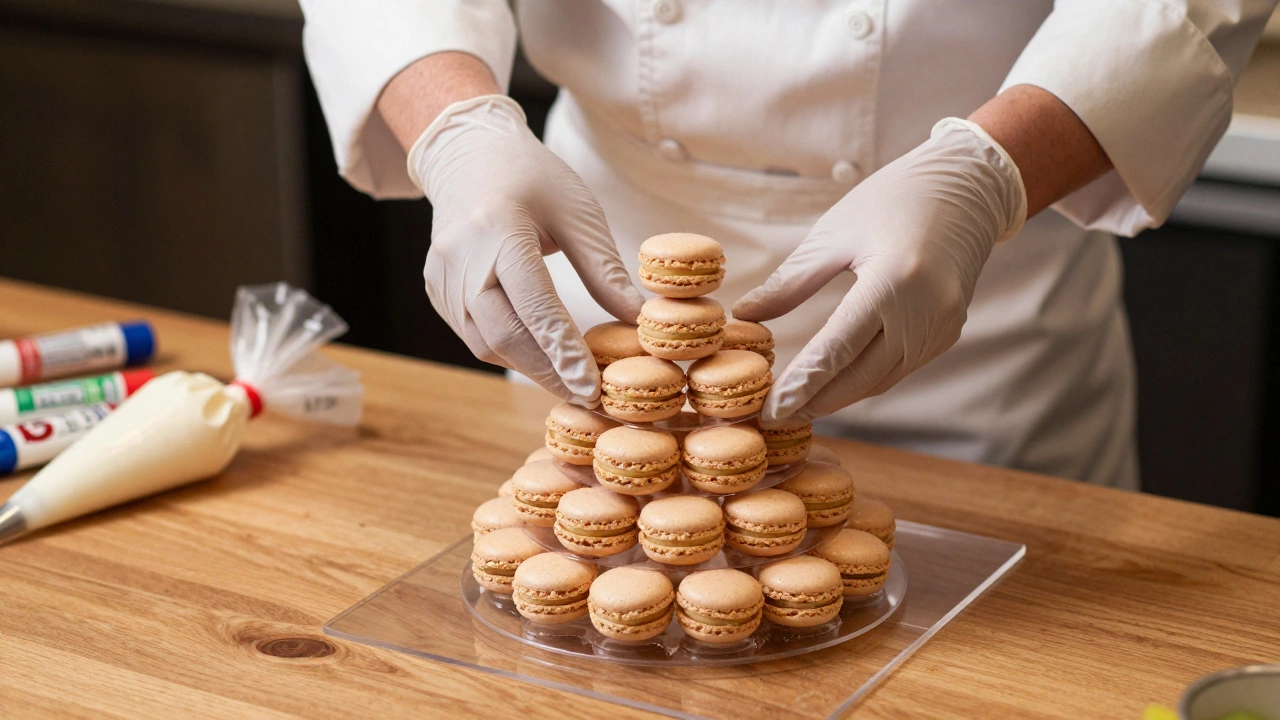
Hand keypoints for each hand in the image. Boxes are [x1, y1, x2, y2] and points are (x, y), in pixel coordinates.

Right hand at [409, 95, 644, 403]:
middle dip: (548, 371)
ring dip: (528, 367)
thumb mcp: (578, 212)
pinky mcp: (436, 290)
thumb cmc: (531, 177)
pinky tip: (537, 358)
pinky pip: (471, 333)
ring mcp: (442, 278)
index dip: (563, 350)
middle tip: (587, 396)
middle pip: (504, 334)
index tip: (591, 387)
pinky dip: (507, 349)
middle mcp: (461, 258)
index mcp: (497, 229)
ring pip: (483, 342)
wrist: (466, 154)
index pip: (533, 304)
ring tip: (567, 382)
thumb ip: (604, 269)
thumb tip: (638, 318)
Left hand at [734, 118, 1026, 425]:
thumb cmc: (893, 198)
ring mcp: (941, 326)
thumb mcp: (834, 233)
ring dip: (839, 397)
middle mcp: (924, 311)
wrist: (967, 187)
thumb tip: (745, 315)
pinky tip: (836, 385)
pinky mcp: (948, 331)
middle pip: (860, 377)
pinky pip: (900, 368)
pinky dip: (865, 380)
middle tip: (773, 418)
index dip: (802, 385)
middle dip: (815, 402)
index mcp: (893, 280)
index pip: (837, 349)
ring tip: (797, 407)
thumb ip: (790, 282)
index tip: (770, 411)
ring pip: (881, 380)